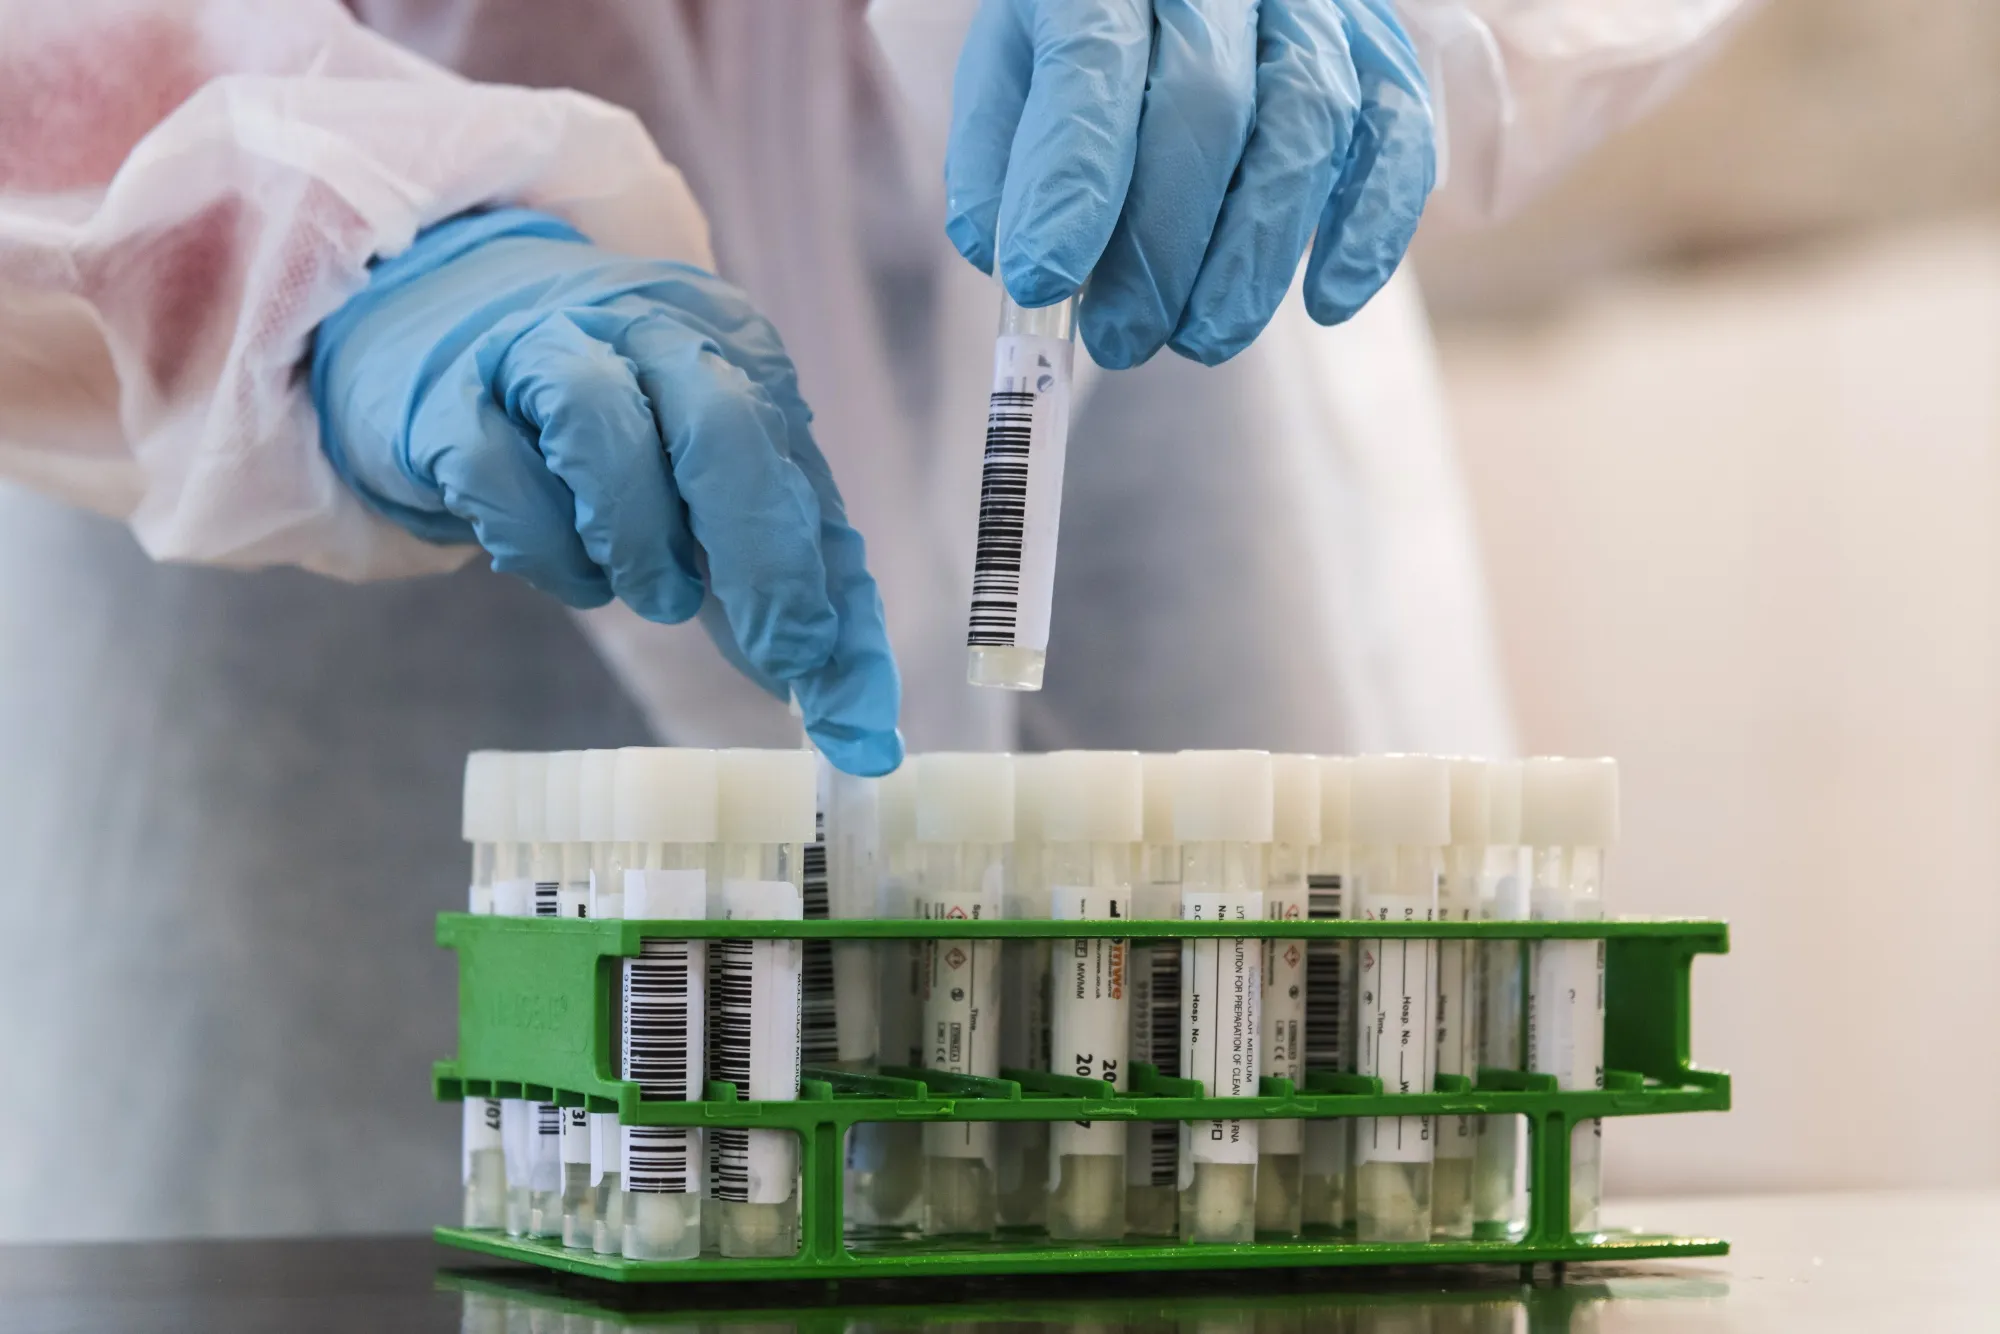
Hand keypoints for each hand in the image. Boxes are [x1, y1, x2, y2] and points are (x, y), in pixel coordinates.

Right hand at [310, 209, 900, 774]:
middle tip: (777, 654)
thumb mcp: (705, 491)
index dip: (832, 592)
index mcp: (730, 349)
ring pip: (603, 434)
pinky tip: (561, 563)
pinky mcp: (447, 401)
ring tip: (648, 588)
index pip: (801, 476)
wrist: (439, 339)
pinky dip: (542, 548)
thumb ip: (777, 579)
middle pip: (722, 427)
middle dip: (762, 560)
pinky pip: (500, 479)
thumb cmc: (603, 431)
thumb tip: (850, 708)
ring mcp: (537, 350)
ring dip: (638, 545)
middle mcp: (642, 329)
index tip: (849, 709)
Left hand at [945, 0, 1433, 368]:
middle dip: (1160, 245)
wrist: (1170, 6)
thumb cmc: (1083, 52)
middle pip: (1206, 105)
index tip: (1044, 284)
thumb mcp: (1011, 80)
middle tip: (1123, 338)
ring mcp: (1310, 8)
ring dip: (1256, 254)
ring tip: (1203, 338)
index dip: (1070, 185)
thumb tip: (1013, 262)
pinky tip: (1328, 303)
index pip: (1090, 68)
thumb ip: (1001, 164)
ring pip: (1306, 123)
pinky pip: (1396, 135)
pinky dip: (1371, 228)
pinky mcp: (1378, 49)